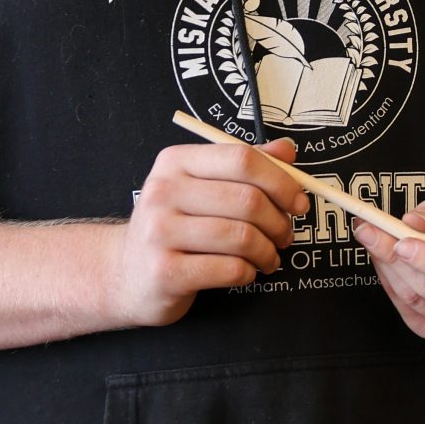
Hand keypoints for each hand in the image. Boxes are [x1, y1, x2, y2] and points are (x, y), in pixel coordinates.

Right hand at [107, 136, 307, 327]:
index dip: (281, 181)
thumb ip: (246, 166)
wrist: (125, 272)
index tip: (298, 201)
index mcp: (176, 162)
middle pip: (248, 200)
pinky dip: (248, 272)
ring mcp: (159, 233)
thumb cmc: (175, 226)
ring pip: (242, 237)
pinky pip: (230, 269)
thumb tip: (288, 150)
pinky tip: (245, 272)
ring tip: (268, 257)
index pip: (242, 159)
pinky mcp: (164, 272)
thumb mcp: (203, 186)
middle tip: (286, 235)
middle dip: (279, 222)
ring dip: (267, 251)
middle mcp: (163, 192)